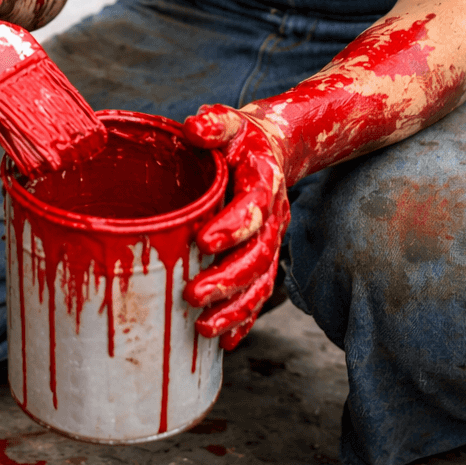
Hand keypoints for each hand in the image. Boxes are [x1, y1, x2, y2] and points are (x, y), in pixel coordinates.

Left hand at [181, 105, 289, 350]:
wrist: (269, 152)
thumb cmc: (238, 138)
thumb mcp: (228, 122)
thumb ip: (214, 123)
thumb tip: (194, 127)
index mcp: (263, 181)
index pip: (253, 207)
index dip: (233, 226)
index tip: (203, 241)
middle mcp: (272, 217)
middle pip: (258, 256)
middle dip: (228, 280)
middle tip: (193, 295)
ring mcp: (270, 242)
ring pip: (260, 283)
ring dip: (235, 309)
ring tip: (204, 328)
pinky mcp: (263, 260)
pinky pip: (258, 295)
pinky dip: (243, 320)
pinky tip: (223, 342)